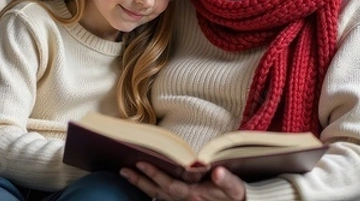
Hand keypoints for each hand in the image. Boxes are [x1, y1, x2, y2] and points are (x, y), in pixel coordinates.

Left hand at [120, 162, 245, 200]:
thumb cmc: (236, 196)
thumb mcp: (236, 188)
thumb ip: (227, 180)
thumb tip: (217, 172)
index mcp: (195, 196)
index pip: (169, 185)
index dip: (155, 175)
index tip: (141, 163)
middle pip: (157, 192)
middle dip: (140, 181)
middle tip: (123, 170)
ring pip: (157, 196)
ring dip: (142, 186)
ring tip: (127, 174)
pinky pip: (163, 198)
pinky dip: (151, 191)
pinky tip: (143, 185)